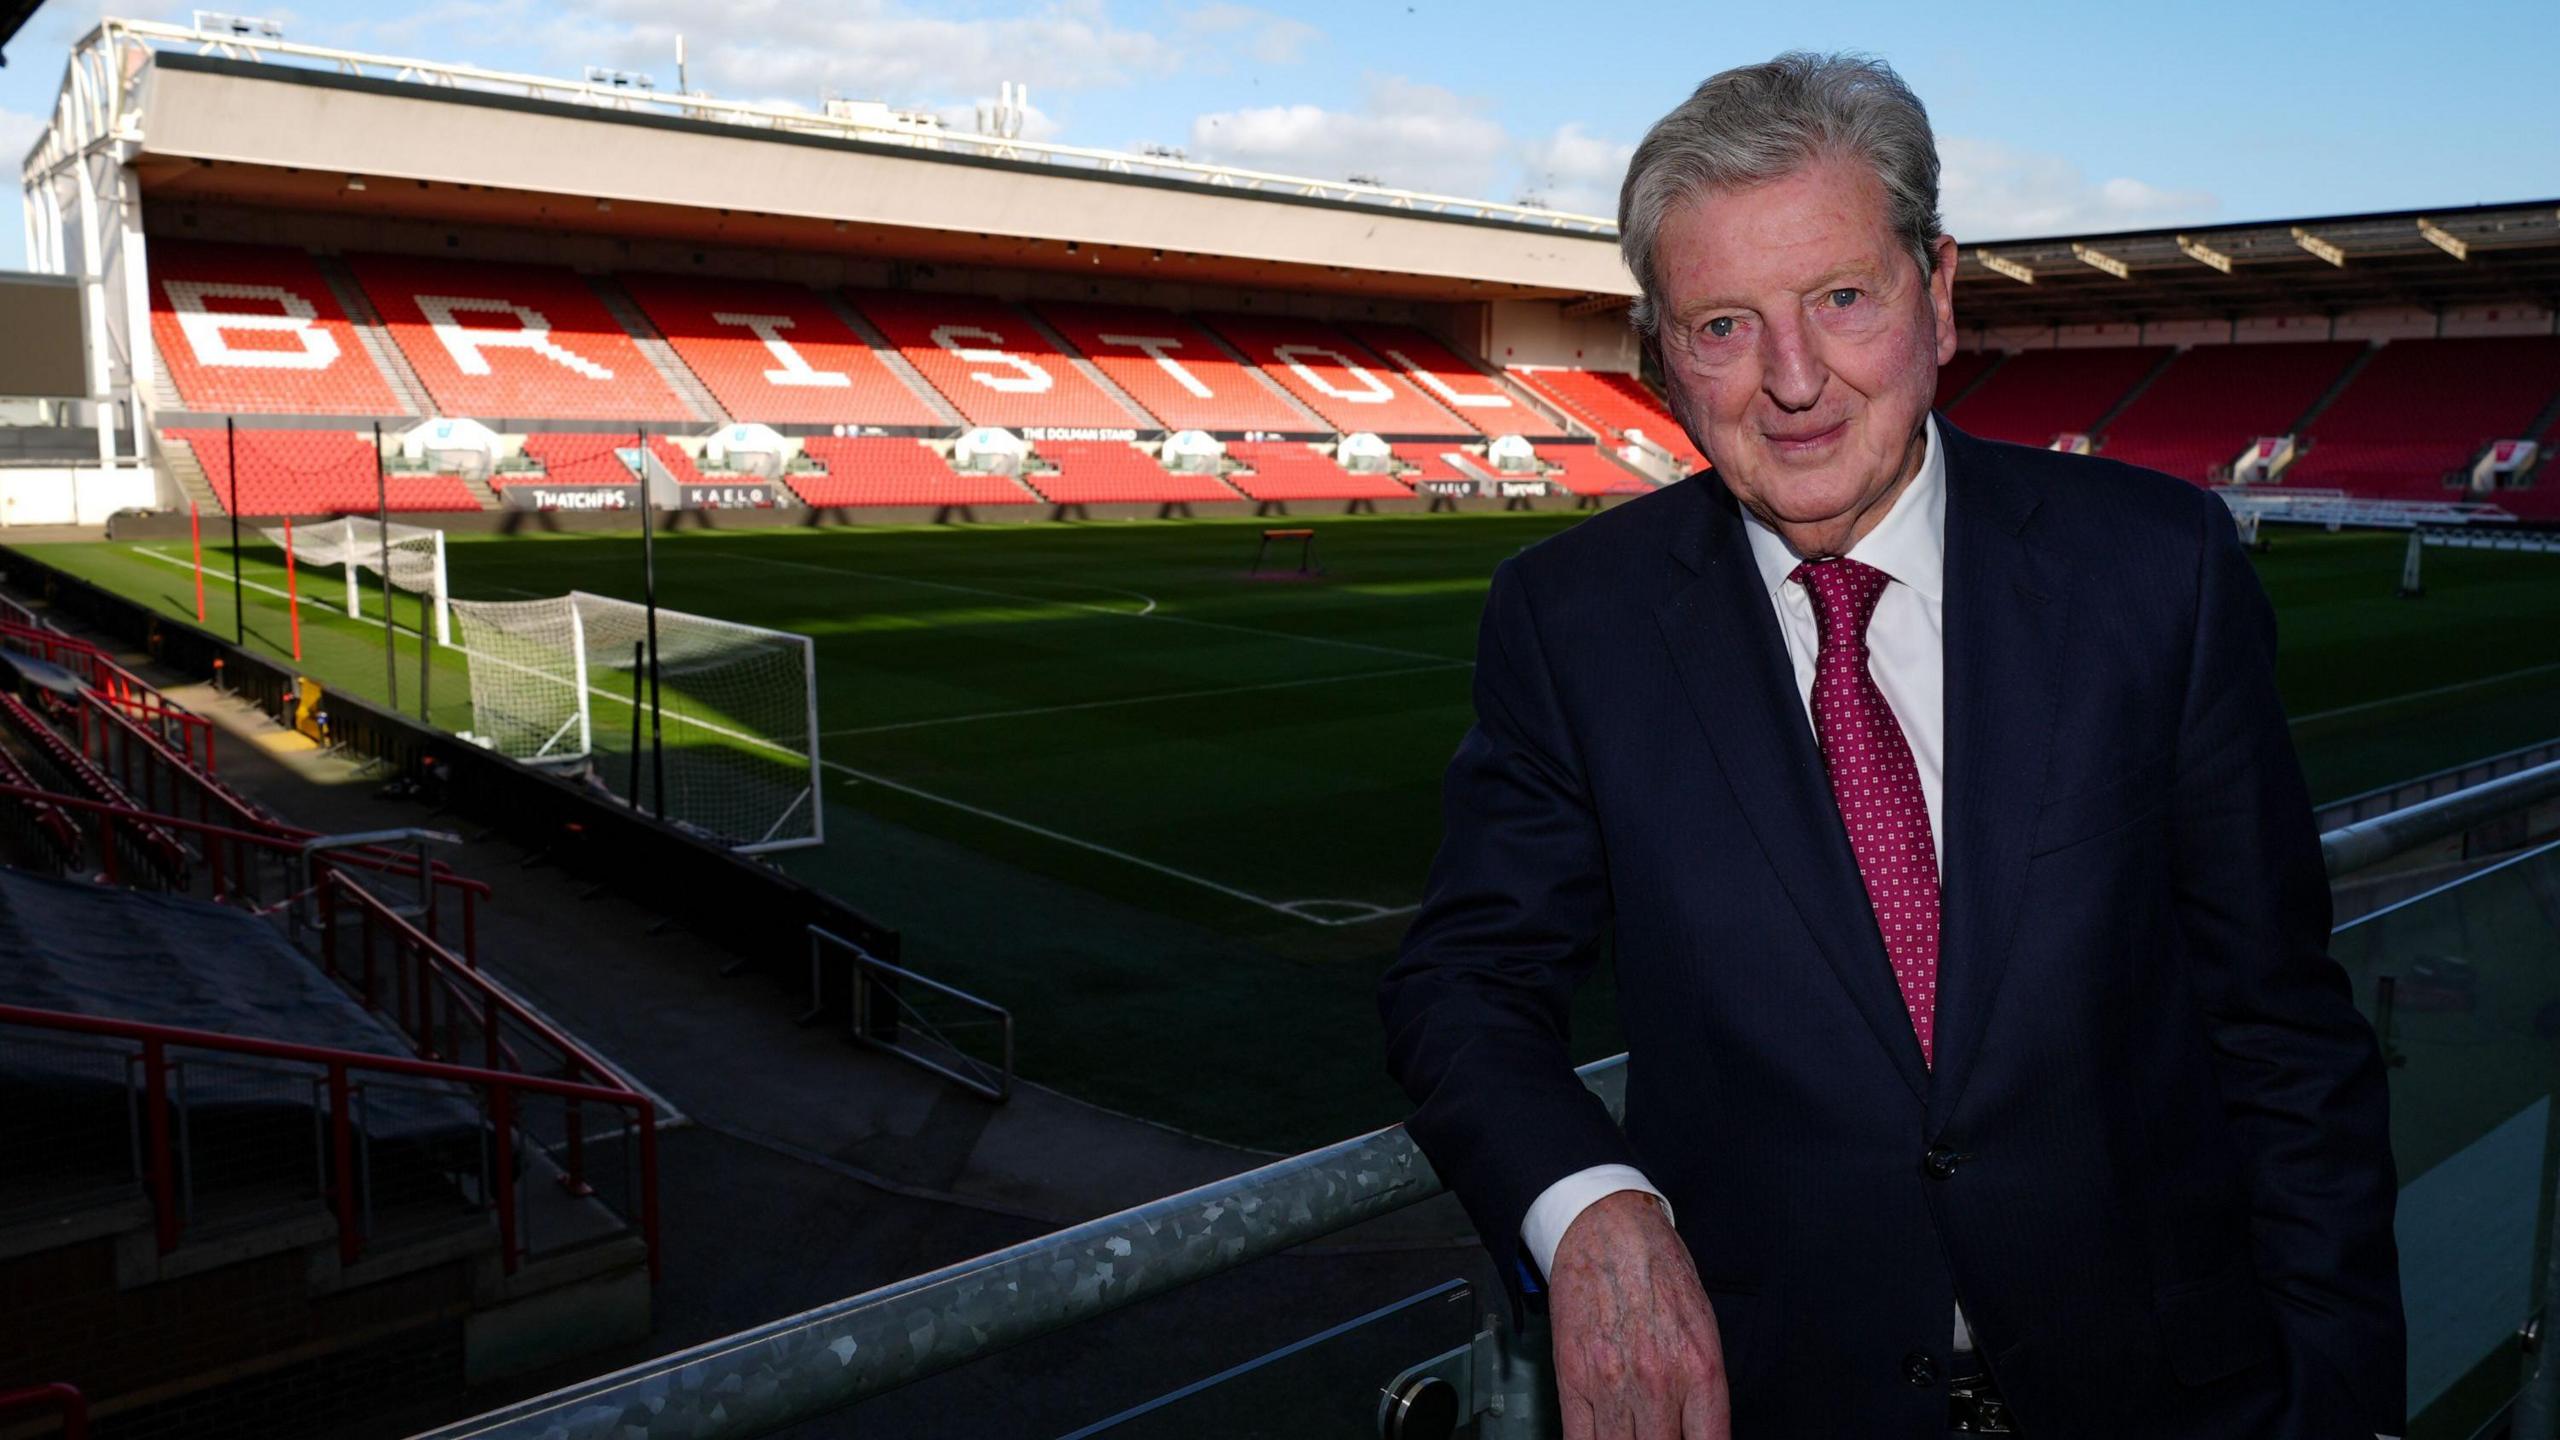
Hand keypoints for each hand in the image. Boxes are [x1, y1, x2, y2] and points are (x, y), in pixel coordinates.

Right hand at [1546, 1189, 1731, 1439]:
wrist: (1606, 1225)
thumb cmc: (1656, 1268)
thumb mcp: (1702, 1326)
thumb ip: (1703, 1387)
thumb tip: (1699, 1433)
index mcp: (1700, 1369)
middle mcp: (1659, 1381)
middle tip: (1659, 1434)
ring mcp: (1612, 1382)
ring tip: (1631, 1435)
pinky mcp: (1573, 1377)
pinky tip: (1604, 1436)